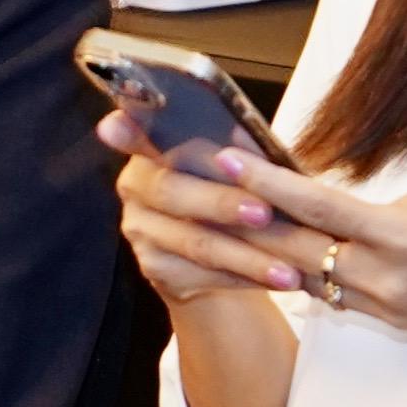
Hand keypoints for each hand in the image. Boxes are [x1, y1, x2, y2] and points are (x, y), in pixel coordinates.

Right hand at [101, 110, 301, 310]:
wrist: (227, 253)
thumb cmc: (235, 190)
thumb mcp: (242, 165)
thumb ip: (238, 149)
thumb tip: (244, 135)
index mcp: (150, 146)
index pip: (132, 131)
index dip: (125, 130)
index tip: (118, 127)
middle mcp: (135, 185)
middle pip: (172, 192)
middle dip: (221, 203)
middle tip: (264, 213)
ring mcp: (140, 230)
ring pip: (196, 243)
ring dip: (248, 256)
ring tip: (288, 267)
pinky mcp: (155, 269)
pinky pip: (203, 275)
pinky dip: (245, 278)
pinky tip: (277, 280)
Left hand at [220, 150, 406, 366]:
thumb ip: (395, 200)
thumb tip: (358, 210)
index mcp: (404, 238)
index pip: (319, 208)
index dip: (269, 184)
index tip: (229, 160)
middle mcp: (387, 280)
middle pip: (297, 252)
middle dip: (246, 222)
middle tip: (203, 193)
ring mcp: (388, 307)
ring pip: (309, 279)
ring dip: (269, 253)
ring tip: (225, 223)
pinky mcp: (395, 321)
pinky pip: (337, 295)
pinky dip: (308, 273)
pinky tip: (280, 253)